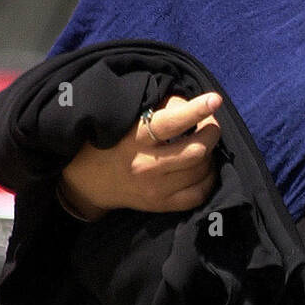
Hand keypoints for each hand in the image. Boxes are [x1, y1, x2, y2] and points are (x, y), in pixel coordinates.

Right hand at [59, 91, 223, 218]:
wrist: (90, 181)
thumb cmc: (114, 140)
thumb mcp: (130, 119)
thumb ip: (163, 108)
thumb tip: (196, 106)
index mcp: (135, 138)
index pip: (170, 123)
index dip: (196, 110)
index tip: (214, 99)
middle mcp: (146, 165)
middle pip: (195, 150)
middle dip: (211, 132)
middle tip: (210, 125)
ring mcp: (155, 189)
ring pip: (201, 170)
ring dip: (211, 154)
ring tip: (204, 145)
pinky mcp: (161, 205)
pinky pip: (198, 194)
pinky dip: (209, 178)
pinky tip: (204, 168)